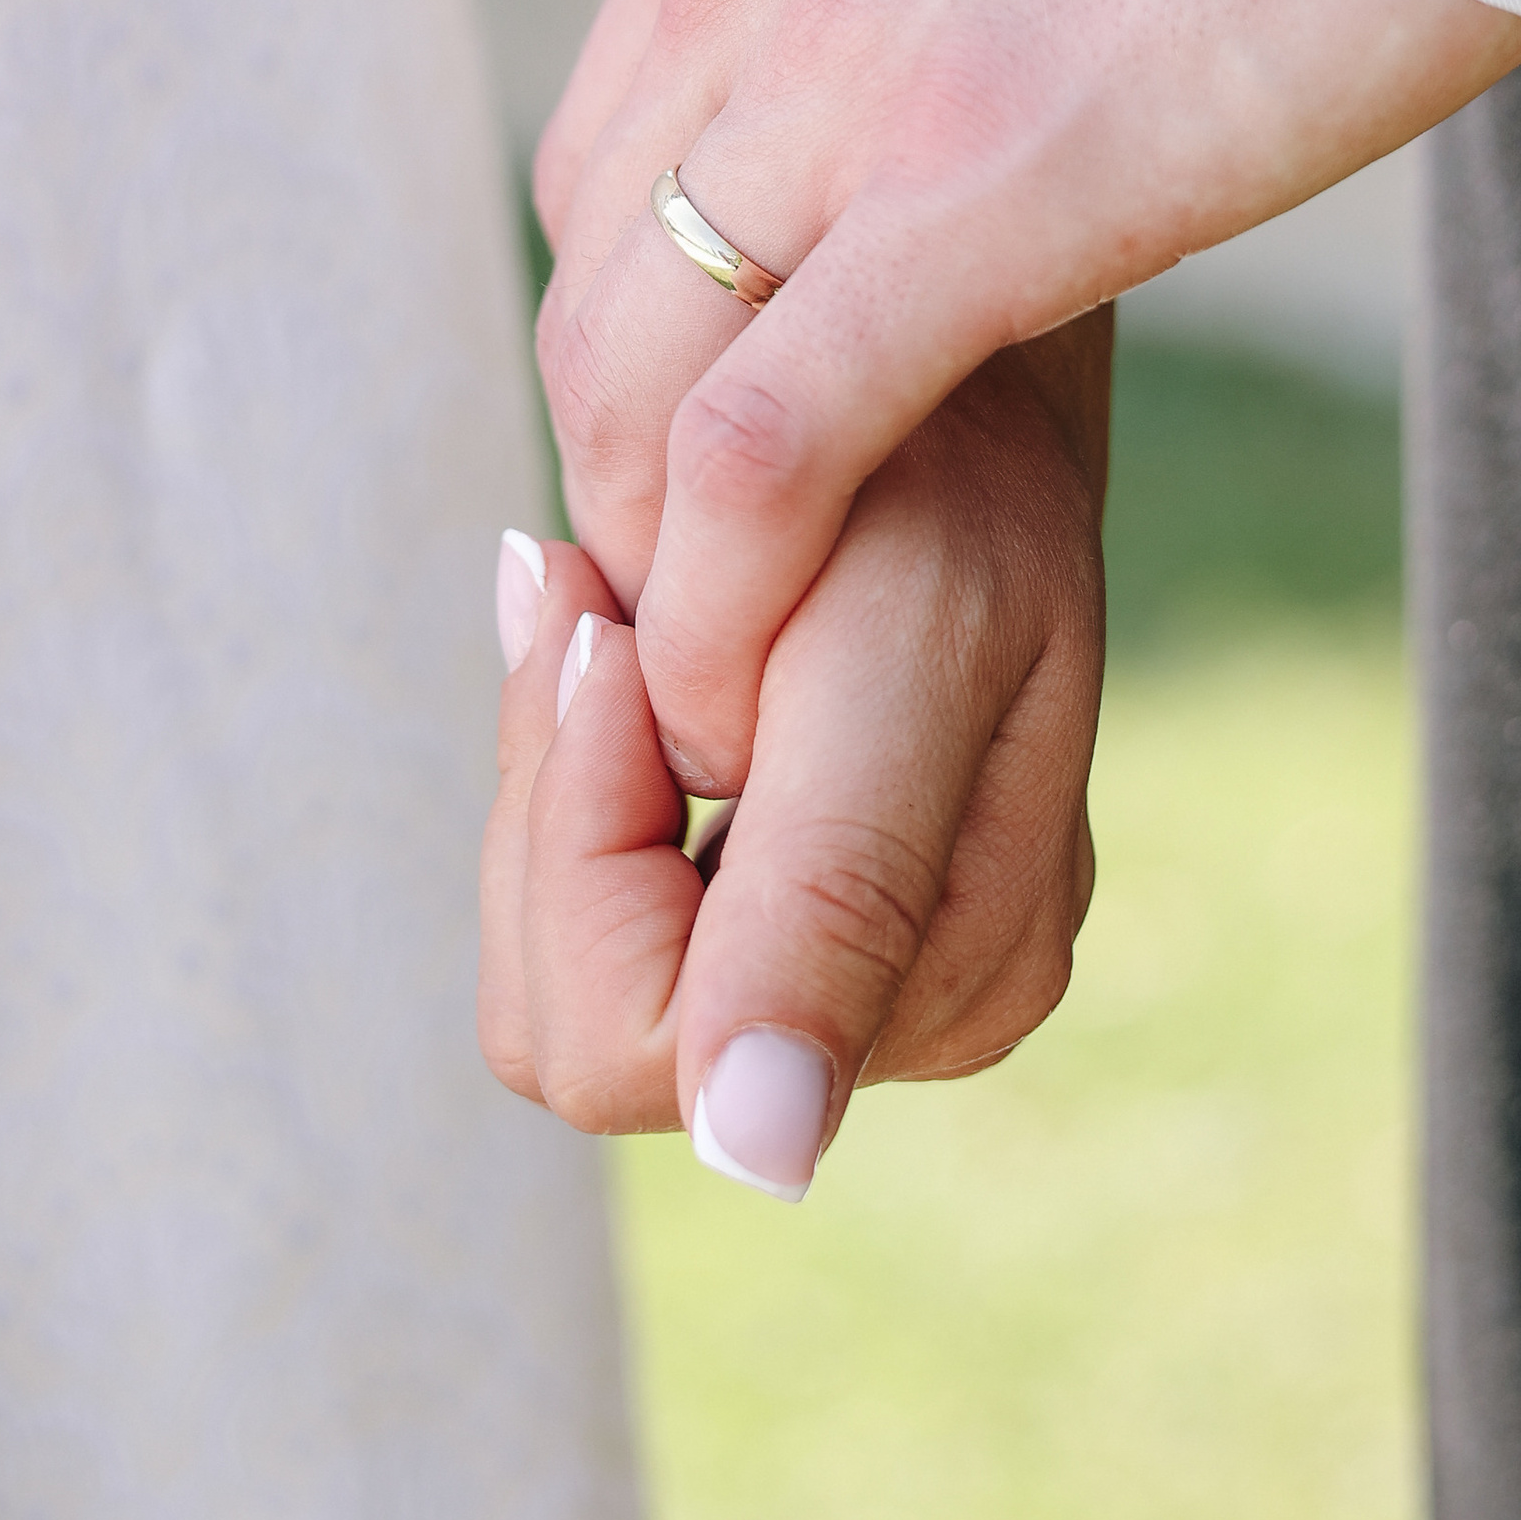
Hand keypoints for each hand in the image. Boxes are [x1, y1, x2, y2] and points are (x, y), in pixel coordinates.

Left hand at [481, 317, 1107, 1190]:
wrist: (943, 363)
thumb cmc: (928, 470)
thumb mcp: (881, 658)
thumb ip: (828, 903)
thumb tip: (758, 1156)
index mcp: (958, 965)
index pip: (639, 1031)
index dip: (584, 839)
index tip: (613, 639)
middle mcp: (927, 1004)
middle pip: (584, 1022)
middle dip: (563, 809)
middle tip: (601, 605)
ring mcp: (868, 970)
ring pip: (568, 975)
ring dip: (563, 786)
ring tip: (623, 616)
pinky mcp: (808, 918)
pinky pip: (596, 912)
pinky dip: (582, 779)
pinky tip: (642, 657)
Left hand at [535, 0, 1520, 795]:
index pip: (610, 138)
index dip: (633, 318)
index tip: (702, 441)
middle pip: (593, 264)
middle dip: (621, 455)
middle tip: (694, 592)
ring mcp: (840, 69)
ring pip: (632, 366)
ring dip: (652, 552)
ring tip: (713, 680)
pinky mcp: (967, 192)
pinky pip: (767, 440)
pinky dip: (730, 592)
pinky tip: (745, 694)